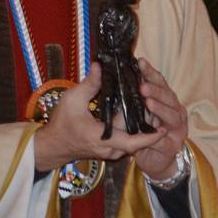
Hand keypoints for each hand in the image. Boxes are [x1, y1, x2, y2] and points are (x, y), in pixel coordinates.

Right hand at [34, 63, 165, 171]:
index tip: (163, 129)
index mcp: (101, 137)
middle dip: (146, 124)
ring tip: (146, 108)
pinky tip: (131, 114)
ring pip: (130, 140)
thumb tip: (100, 66)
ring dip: (138, 127)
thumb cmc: (61, 123)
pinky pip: (124, 141)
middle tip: (155, 106)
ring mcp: (109, 151)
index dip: (149, 137)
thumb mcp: (72, 100)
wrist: (53, 145)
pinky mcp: (107, 150)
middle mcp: (109, 148)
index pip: (132, 142)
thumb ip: (89, 84)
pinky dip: (129, 130)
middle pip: (135, 138)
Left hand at [132, 58, 187, 179]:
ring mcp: (177, 129)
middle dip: (156, 90)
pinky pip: (166, 140)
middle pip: (168, 96)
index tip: (140, 62)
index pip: (159, 82)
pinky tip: (157, 131)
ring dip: (161, 108)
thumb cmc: (142, 134)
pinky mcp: (173, 146)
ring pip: (172, 116)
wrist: (152, 161)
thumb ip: (130, 97)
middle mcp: (174, 111)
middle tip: (143, 85)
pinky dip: (160, 136)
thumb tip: (116, 76)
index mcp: (165, 100)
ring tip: (148, 102)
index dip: (150, 73)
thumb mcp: (134, 113)